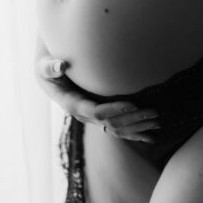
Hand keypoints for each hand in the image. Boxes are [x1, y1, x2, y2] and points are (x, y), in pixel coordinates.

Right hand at [35, 55, 160, 142]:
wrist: (49, 80)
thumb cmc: (48, 70)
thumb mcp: (45, 67)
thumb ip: (51, 67)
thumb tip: (60, 65)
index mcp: (73, 105)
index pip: (96, 111)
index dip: (114, 109)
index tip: (133, 103)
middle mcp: (84, 116)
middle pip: (111, 122)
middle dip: (133, 119)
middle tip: (154, 113)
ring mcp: (92, 119)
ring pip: (117, 128)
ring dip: (138, 128)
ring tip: (158, 124)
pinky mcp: (99, 118)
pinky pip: (118, 129)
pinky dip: (134, 133)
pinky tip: (150, 137)